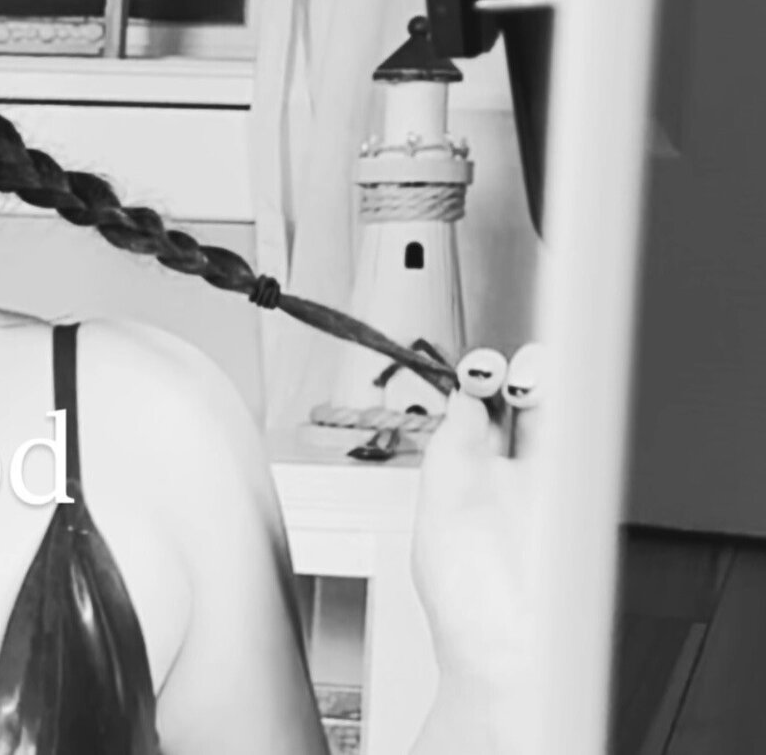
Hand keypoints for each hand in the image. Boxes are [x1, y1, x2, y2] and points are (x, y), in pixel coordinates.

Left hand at [411, 346, 543, 740]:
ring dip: (545, 386)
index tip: (473, 370)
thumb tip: (460, 401)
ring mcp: (547, 488)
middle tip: (503, 371)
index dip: (476, 383)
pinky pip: (586, 445)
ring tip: (527, 381)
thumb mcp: (439, 512)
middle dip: (513, 376)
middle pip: (519, 405)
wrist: (510, 655)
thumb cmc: (467, 606)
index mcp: (466, 480)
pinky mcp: (580, 499)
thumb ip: (451, 452)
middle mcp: (509, 481)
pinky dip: (577, 415)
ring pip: (556, 418)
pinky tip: (561, 400)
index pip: (477, 411)